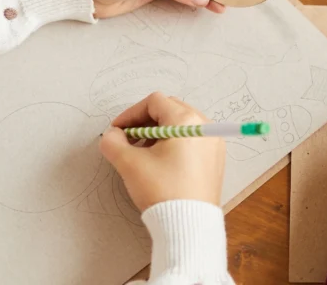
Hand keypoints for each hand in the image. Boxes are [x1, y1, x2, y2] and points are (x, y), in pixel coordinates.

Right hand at [99, 92, 225, 210]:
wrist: (189, 223)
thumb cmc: (162, 190)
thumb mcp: (130, 164)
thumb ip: (113, 143)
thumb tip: (111, 135)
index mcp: (186, 120)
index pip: (154, 102)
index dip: (131, 114)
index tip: (117, 131)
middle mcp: (205, 126)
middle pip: (170, 109)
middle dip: (145, 123)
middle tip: (128, 140)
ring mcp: (213, 142)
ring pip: (181, 125)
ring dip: (158, 133)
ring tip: (142, 154)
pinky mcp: (215, 159)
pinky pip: (192, 140)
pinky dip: (174, 144)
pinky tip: (160, 163)